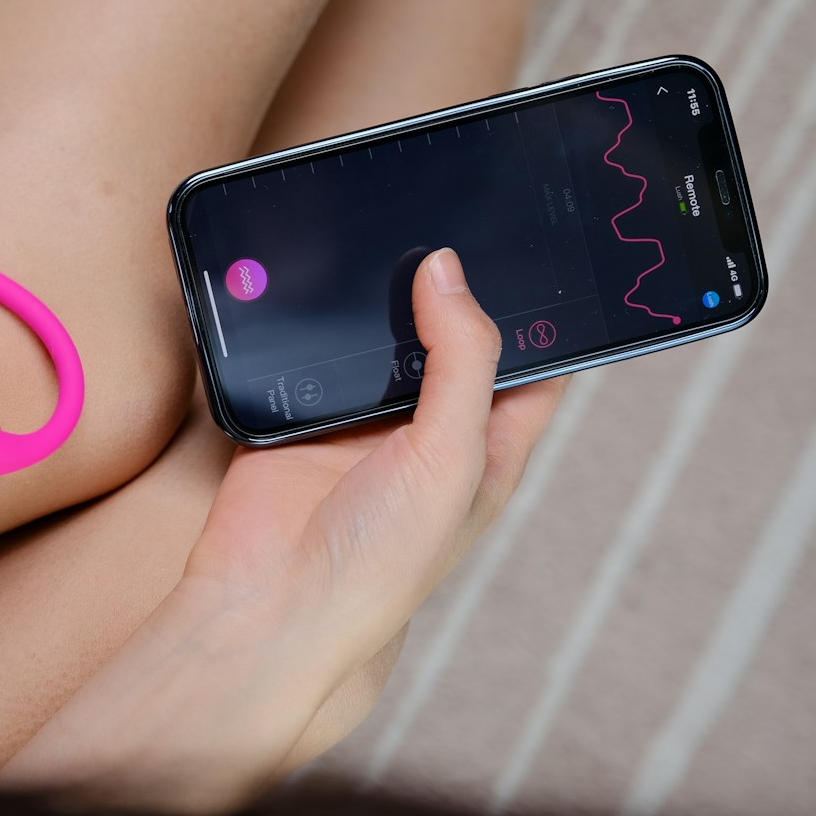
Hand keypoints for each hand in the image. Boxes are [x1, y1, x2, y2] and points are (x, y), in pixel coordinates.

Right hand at [186, 247, 564, 678]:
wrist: (270, 601)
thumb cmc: (382, 559)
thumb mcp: (452, 456)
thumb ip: (462, 360)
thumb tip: (447, 270)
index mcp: (486, 448)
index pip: (533, 366)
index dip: (545, 313)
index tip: (541, 246)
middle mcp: (427, 431)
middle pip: (450, 339)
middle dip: (449, 289)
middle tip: (449, 215)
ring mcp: (360, 421)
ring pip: (380, 337)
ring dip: (376, 298)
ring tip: (383, 230)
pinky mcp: (299, 413)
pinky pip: (311, 351)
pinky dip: (312, 319)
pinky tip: (317, 280)